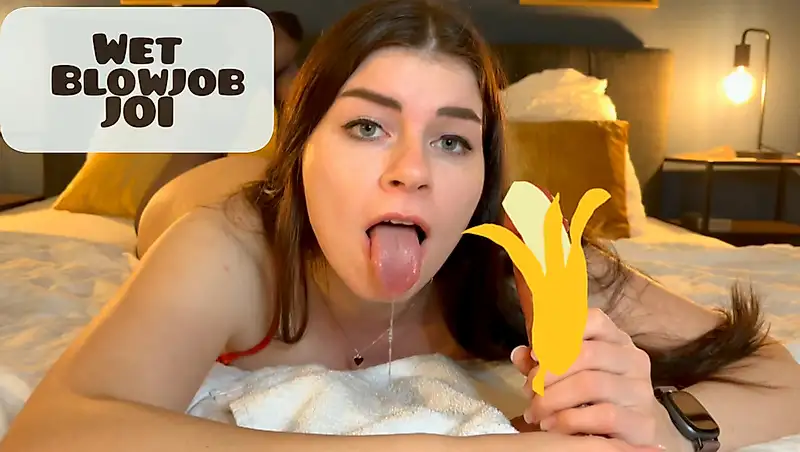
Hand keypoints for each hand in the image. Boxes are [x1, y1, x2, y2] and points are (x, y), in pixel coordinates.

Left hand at [510, 308, 691, 451]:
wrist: (632, 432)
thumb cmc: (593, 397)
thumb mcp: (565, 375)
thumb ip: (542, 363)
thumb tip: (519, 353)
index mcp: (615, 340)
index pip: (594, 320)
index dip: (560, 332)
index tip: (535, 353)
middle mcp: (634, 360)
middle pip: (587, 353)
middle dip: (548, 372)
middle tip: (529, 389)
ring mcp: (641, 391)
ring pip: (591, 384)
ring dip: (553, 398)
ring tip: (535, 412)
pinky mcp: (644, 423)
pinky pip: (604, 415)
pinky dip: (570, 420)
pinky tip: (552, 426)